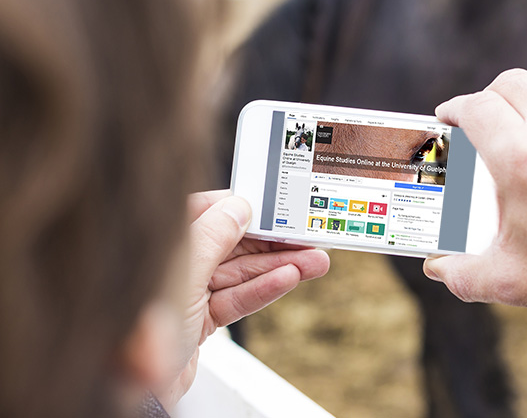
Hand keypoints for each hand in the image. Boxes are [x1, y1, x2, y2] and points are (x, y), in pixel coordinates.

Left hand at [160, 190, 329, 406]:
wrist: (138, 394)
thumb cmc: (141, 331)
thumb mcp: (183, 274)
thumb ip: (212, 237)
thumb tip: (238, 208)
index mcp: (159, 243)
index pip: (205, 211)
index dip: (242, 208)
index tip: (274, 206)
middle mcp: (173, 264)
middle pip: (230, 244)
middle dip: (271, 242)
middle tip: (306, 238)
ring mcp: (188, 293)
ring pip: (239, 272)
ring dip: (278, 267)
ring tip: (313, 262)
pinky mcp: (201, 320)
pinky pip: (236, 298)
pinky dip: (263, 290)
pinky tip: (289, 279)